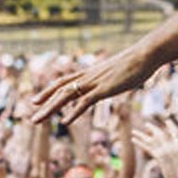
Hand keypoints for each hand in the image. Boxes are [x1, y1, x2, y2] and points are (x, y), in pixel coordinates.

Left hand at [27, 49, 152, 124]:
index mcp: (90, 73)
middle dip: (44, 101)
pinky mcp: (104, 89)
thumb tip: (116, 78)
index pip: (64, 82)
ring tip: (37, 120)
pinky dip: (73, 112)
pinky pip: (84, 102)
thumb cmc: (137, 62)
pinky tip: (65, 123)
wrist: (145, 55)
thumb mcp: (120, 70)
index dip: (49, 91)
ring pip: (66, 96)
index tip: (37, 99)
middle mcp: (88, 77)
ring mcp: (95, 83)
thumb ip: (113, 76)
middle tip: (32, 113)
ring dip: (50, 109)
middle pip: (60, 89)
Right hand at [134, 118, 177, 177]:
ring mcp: (164, 152)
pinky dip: (141, 143)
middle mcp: (171, 149)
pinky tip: (134, 139)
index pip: (175, 134)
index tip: (167, 121)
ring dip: (143, 135)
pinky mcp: (159, 157)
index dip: (171, 127)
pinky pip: (148, 147)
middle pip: (160, 135)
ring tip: (134, 131)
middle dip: (153, 129)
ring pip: (152, 140)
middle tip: (146, 124)